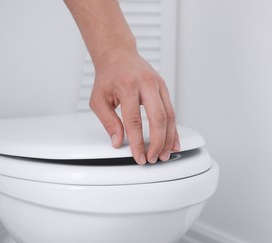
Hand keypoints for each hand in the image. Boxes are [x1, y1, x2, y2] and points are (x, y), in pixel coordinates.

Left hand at [90, 48, 179, 164]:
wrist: (118, 55)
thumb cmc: (108, 76)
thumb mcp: (98, 99)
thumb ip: (108, 121)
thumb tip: (117, 141)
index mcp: (127, 86)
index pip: (134, 120)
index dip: (137, 142)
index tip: (138, 156)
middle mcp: (145, 83)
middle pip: (157, 118)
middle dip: (157, 142)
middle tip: (153, 158)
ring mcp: (158, 84)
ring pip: (169, 115)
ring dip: (168, 138)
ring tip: (164, 154)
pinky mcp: (164, 87)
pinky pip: (171, 110)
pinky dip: (173, 128)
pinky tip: (172, 141)